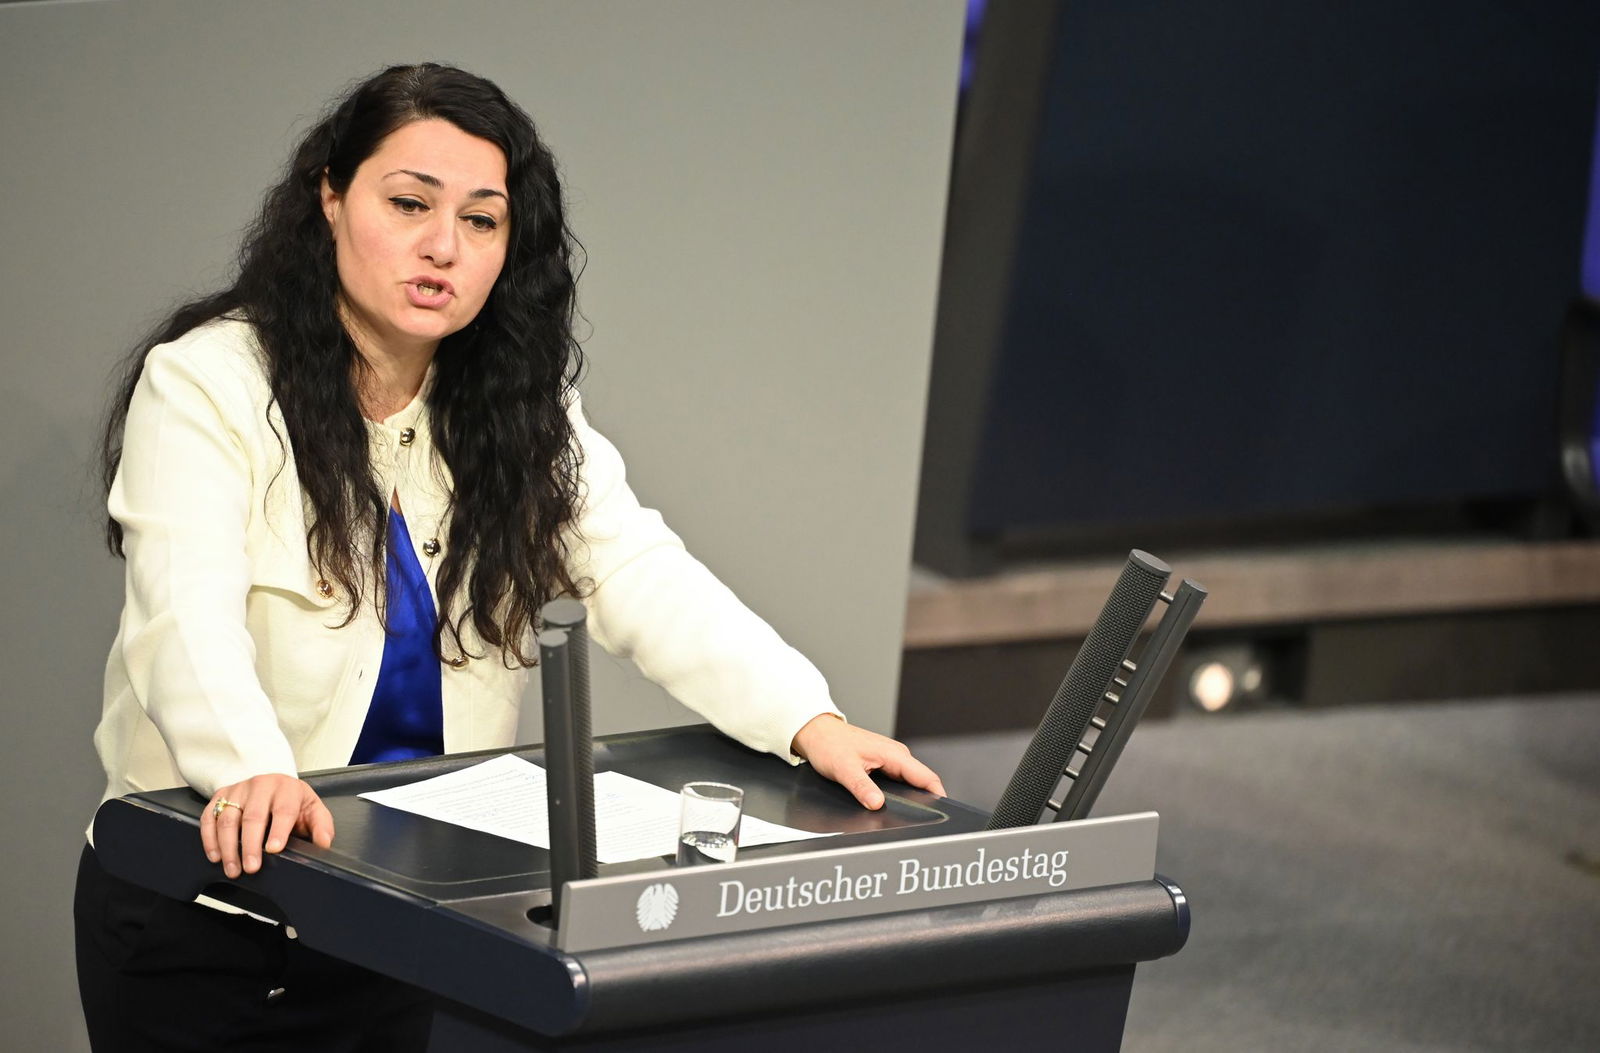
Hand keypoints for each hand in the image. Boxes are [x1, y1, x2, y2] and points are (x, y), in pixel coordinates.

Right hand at [200, 773, 334, 878]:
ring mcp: (238, 789)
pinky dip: (209, 838)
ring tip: (233, 868)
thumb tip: (323, 843)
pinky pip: (210, 817)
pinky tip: (215, 855)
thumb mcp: (312, 809)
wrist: (273, 783)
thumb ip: (321, 826)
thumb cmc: (292, 801)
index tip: (274, 849)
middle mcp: (261, 785)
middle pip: (253, 816)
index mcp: (287, 789)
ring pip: (228, 818)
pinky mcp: (220, 795)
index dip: (278, 830)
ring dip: (228, 846)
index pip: (283, 810)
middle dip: (250, 845)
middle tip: (251, 867)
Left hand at [791, 714, 946, 809]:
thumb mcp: (844, 769)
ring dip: (912, 796)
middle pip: (921, 781)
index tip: (942, 811)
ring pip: (909, 781)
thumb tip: (877, 804)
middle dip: (926, 799)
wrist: (816, 732)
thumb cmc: (829, 744)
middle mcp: (896, 755)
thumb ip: (862, 788)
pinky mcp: (882, 763)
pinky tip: (894, 802)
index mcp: (894, 754)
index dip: (938, 795)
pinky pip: (898, 780)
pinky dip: (900, 792)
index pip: (926, 777)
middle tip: (923, 820)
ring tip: (911, 814)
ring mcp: (889, 759)